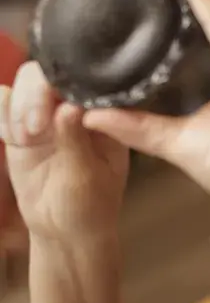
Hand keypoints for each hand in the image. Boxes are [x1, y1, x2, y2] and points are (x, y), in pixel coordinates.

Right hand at [0, 64, 128, 242]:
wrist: (63, 229)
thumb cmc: (89, 205)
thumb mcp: (87, 177)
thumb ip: (76, 141)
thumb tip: (68, 108)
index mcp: (105, 114)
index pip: (87, 80)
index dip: (67, 84)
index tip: (57, 111)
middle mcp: (77, 106)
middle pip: (48, 73)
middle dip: (34, 96)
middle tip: (34, 131)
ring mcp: (48, 113)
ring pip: (23, 83)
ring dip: (17, 107)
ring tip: (25, 140)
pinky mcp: (22, 125)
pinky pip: (3, 103)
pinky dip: (2, 115)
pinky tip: (13, 139)